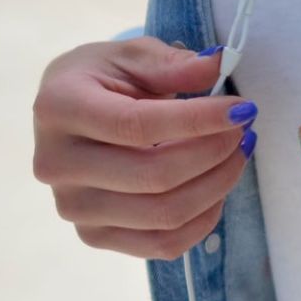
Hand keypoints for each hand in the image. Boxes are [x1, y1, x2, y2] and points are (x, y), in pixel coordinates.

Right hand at [32, 37, 257, 259]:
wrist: (70, 114)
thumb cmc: (104, 80)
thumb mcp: (131, 56)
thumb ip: (172, 63)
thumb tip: (218, 65)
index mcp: (58, 108)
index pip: (137, 125)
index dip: (198, 120)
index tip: (242, 109)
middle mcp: (56, 164)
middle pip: (154, 177)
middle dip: (215, 153)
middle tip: (244, 131)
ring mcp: (73, 207)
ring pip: (164, 215)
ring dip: (217, 185)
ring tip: (237, 154)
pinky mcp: (93, 236)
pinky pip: (163, 244)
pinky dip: (203, 218)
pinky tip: (217, 188)